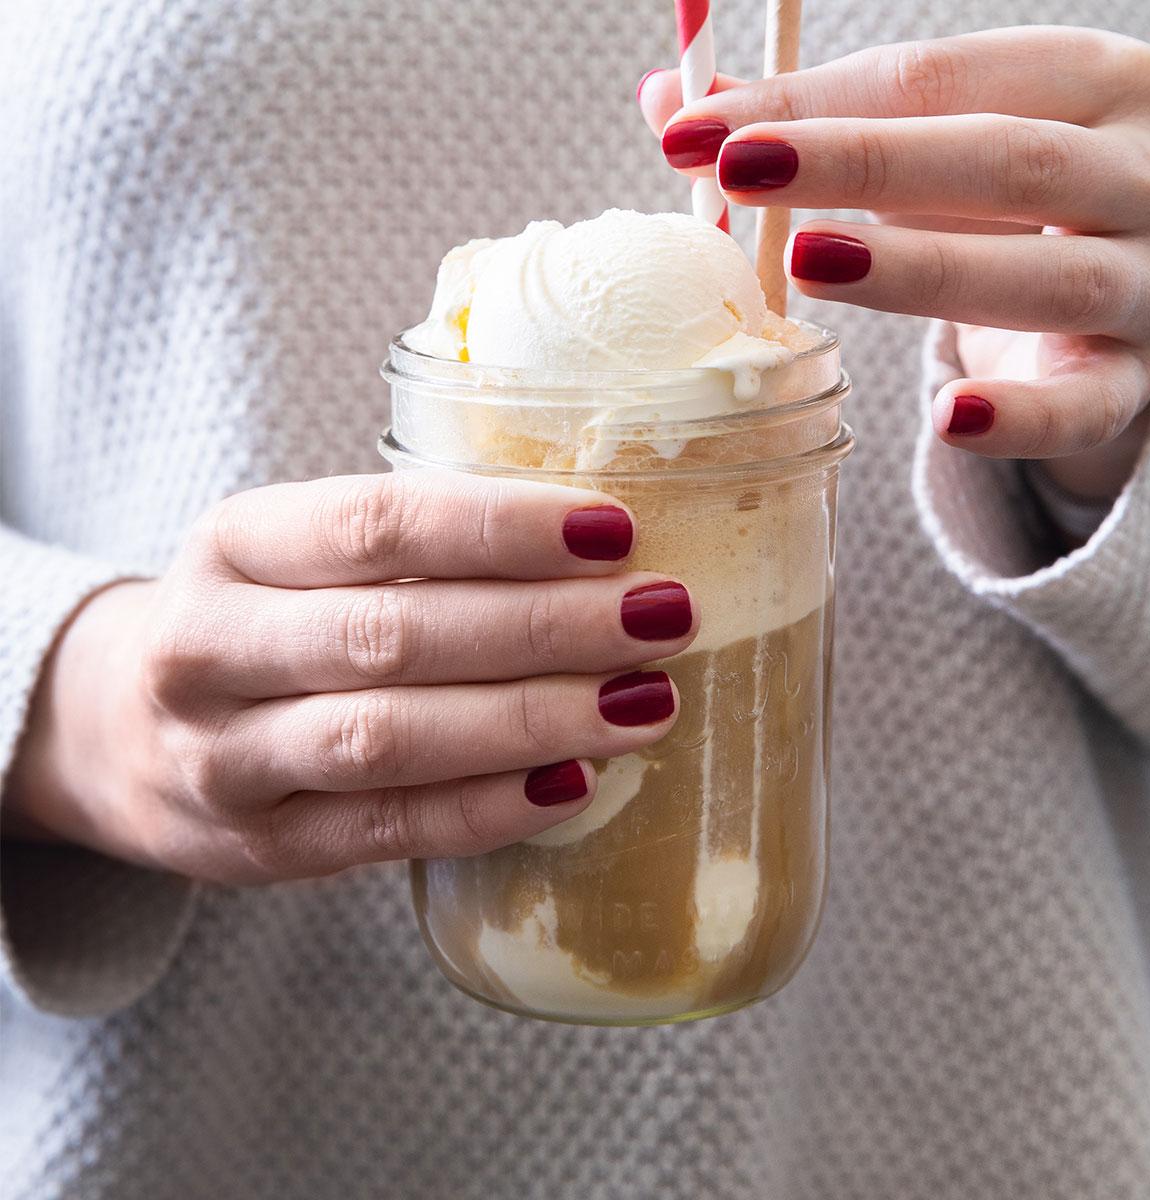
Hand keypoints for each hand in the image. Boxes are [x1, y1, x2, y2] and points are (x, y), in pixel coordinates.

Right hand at [5, 471, 695, 883]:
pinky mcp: (259, 848)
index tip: (615, 528)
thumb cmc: (262, 620)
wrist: (113, 730)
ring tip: (644, 704)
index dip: (500, 527)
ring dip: (530, 721)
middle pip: (392, 635)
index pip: (376, 523)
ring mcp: (223, 759)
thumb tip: (601, 541)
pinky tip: (575, 783)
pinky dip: (487, 808)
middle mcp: (210, 647)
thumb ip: (413, 545)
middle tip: (662, 617)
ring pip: (388, 739)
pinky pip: (386, 830)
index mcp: (235, 542)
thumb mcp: (298, 553)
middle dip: (543, 627)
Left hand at [641, 26, 1149, 497]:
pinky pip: (1083, 406)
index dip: (812, 103)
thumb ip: (808, 127)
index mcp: (1089, 84)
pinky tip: (941, 420)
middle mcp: (1143, 173)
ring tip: (806, 265)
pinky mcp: (1131, 379)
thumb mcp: (916, 157)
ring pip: (1044, 276)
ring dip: (919, 272)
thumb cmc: (989, 216)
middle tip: (740, 175)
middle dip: (863, 164)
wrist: (1095, 308)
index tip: (694, 130)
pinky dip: (1017, 417)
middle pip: (1001, 160)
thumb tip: (668, 99)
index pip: (937, 79)